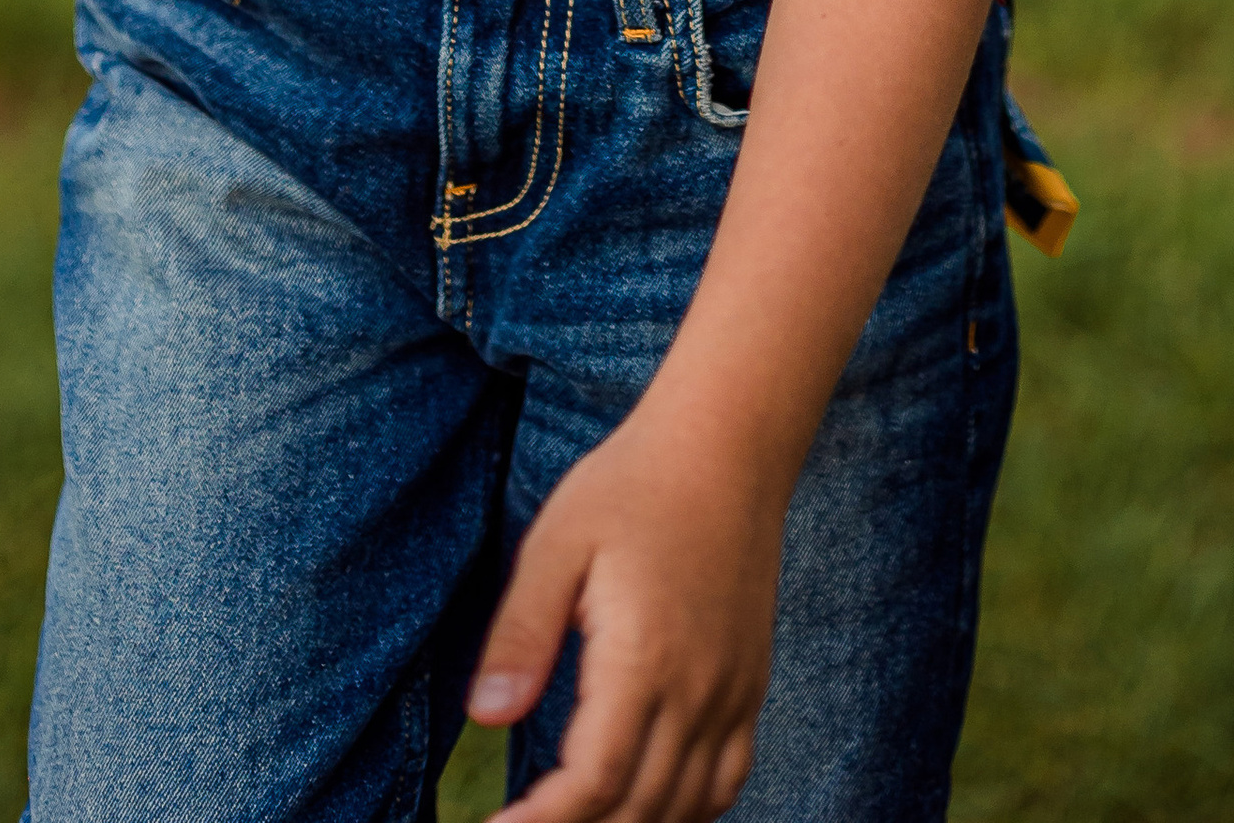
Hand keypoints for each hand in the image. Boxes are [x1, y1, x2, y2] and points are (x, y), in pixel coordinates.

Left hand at [469, 402, 783, 822]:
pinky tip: (644, 803)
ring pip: (685, 807)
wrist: (725, 447)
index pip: (592, 783)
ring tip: (570, 815)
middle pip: (637, 809)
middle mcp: (697, 691)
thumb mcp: (556, 543)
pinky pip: (727, 781)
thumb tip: (484, 718)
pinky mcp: (750, 685)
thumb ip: (522, 634)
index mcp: (643, 661)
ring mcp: (732, 694)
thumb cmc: (631, 487)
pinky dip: (684, 811)